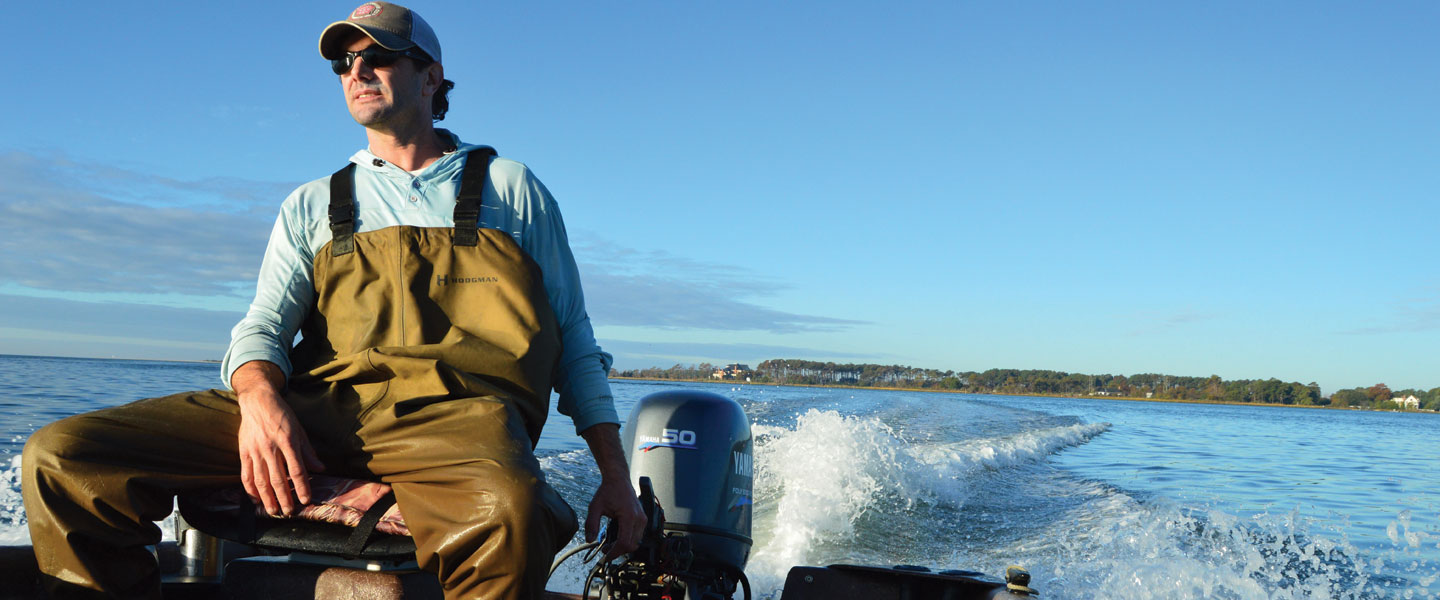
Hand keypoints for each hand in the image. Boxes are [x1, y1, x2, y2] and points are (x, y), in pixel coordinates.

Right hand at [232, 361, 323, 516]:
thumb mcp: (299, 430)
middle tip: (289, 512)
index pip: (297, 470)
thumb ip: (308, 452)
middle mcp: (271, 448)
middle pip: (278, 479)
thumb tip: (320, 469)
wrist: (258, 401)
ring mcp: (255, 451)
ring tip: (273, 511)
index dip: (301, 487)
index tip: (305, 500)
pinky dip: (250, 489)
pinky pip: (246, 474)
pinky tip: (255, 500)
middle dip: (284, 498)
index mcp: (288, 442)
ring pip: (261, 480)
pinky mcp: (243, 452)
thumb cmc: (282, 415)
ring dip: (267, 498)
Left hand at [586, 476, 644, 560]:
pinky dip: (628, 540)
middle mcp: (639, 518)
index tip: (605, 556)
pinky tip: (617, 536)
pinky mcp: (643, 518)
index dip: (615, 552)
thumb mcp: (595, 507)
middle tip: (605, 550)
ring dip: (623, 546)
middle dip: (618, 551)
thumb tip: (589, 540)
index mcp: (628, 516)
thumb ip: (591, 524)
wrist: (618, 479)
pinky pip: (638, 535)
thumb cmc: (608, 491)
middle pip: (632, 545)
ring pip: (636, 542)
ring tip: (610, 544)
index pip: (624, 542)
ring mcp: (643, 518)